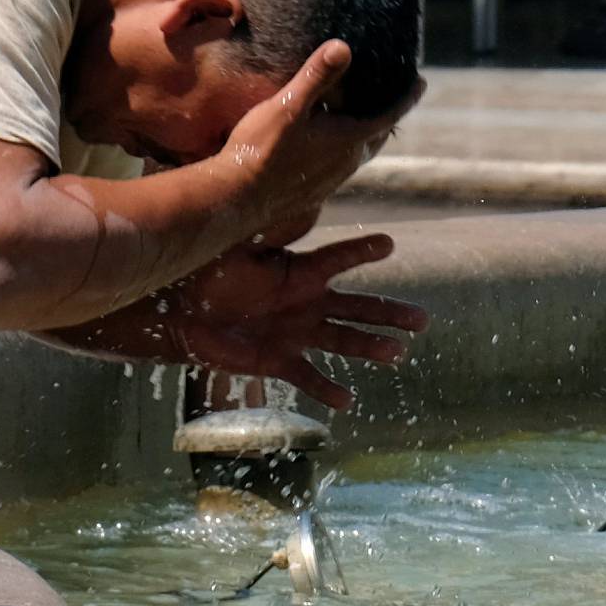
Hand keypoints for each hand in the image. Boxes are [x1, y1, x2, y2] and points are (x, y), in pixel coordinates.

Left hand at [165, 232, 426, 412]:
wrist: (185, 314)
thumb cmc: (210, 275)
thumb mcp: (237, 249)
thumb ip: (264, 233)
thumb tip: (292, 206)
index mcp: (299, 272)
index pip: (337, 259)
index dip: (361, 252)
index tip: (389, 244)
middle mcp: (307, 303)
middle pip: (357, 307)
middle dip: (389, 312)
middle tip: (421, 320)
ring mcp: (297, 333)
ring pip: (342, 340)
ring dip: (370, 347)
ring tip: (397, 353)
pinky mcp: (279, 360)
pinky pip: (307, 376)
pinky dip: (326, 388)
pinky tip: (347, 399)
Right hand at [215, 42, 419, 236]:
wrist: (236, 200)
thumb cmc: (261, 151)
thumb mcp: (288, 107)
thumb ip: (316, 76)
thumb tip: (343, 46)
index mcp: (348, 140)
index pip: (390, 115)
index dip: (407, 97)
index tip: (421, 82)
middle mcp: (346, 163)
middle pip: (377, 136)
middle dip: (387, 116)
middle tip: (392, 98)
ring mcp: (330, 181)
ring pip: (358, 154)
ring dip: (364, 135)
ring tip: (359, 117)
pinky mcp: (312, 192)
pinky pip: (338, 167)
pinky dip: (342, 150)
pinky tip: (323, 146)